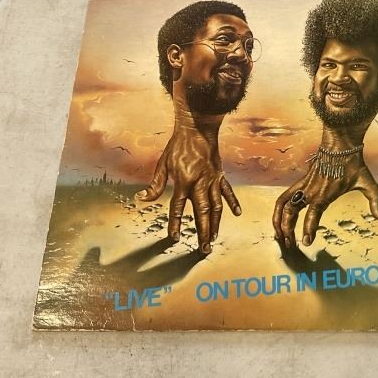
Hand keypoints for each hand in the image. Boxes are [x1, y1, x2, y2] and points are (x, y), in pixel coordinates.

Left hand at [136, 128, 240, 253]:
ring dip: (216, 223)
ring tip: (215, 238)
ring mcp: (212, 180)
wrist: (198, 129)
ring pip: (216, 206)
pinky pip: (227, 191)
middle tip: (204, 248)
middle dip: (203, 231)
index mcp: (183, 181)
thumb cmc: (178, 146)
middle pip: (201, 212)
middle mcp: (200, 183)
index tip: (175, 238)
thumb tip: (140, 199)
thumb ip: (154, 185)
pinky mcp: (220, 175)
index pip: (177, 208)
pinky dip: (232, 203)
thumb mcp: (162, 165)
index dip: (175, 224)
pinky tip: (237, 213)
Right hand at [272, 153, 377, 247]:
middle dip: (287, 230)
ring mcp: (304, 185)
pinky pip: (284, 196)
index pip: (312, 215)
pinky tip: (278, 218)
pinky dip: (279, 208)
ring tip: (279, 235)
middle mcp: (311, 191)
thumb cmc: (353, 164)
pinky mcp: (301, 181)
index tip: (306, 242)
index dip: (308, 230)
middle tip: (290, 245)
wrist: (340, 144)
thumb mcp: (367, 182)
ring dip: (278, 220)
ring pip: (283, 204)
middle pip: (291, 212)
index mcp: (324, 194)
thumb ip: (375, 200)